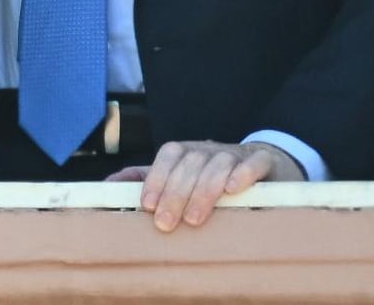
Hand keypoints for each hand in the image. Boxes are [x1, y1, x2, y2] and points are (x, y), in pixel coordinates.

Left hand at [106, 139, 300, 230]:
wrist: (264, 163)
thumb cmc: (212, 174)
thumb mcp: (178, 175)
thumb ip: (146, 177)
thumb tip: (109, 184)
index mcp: (187, 151)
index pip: (169, 155)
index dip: (156, 177)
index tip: (147, 205)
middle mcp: (209, 149)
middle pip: (190, 164)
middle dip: (175, 194)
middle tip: (166, 223)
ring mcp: (237, 154)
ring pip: (218, 164)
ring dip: (204, 190)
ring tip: (195, 219)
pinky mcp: (263, 162)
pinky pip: (253, 163)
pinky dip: (243, 174)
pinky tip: (234, 189)